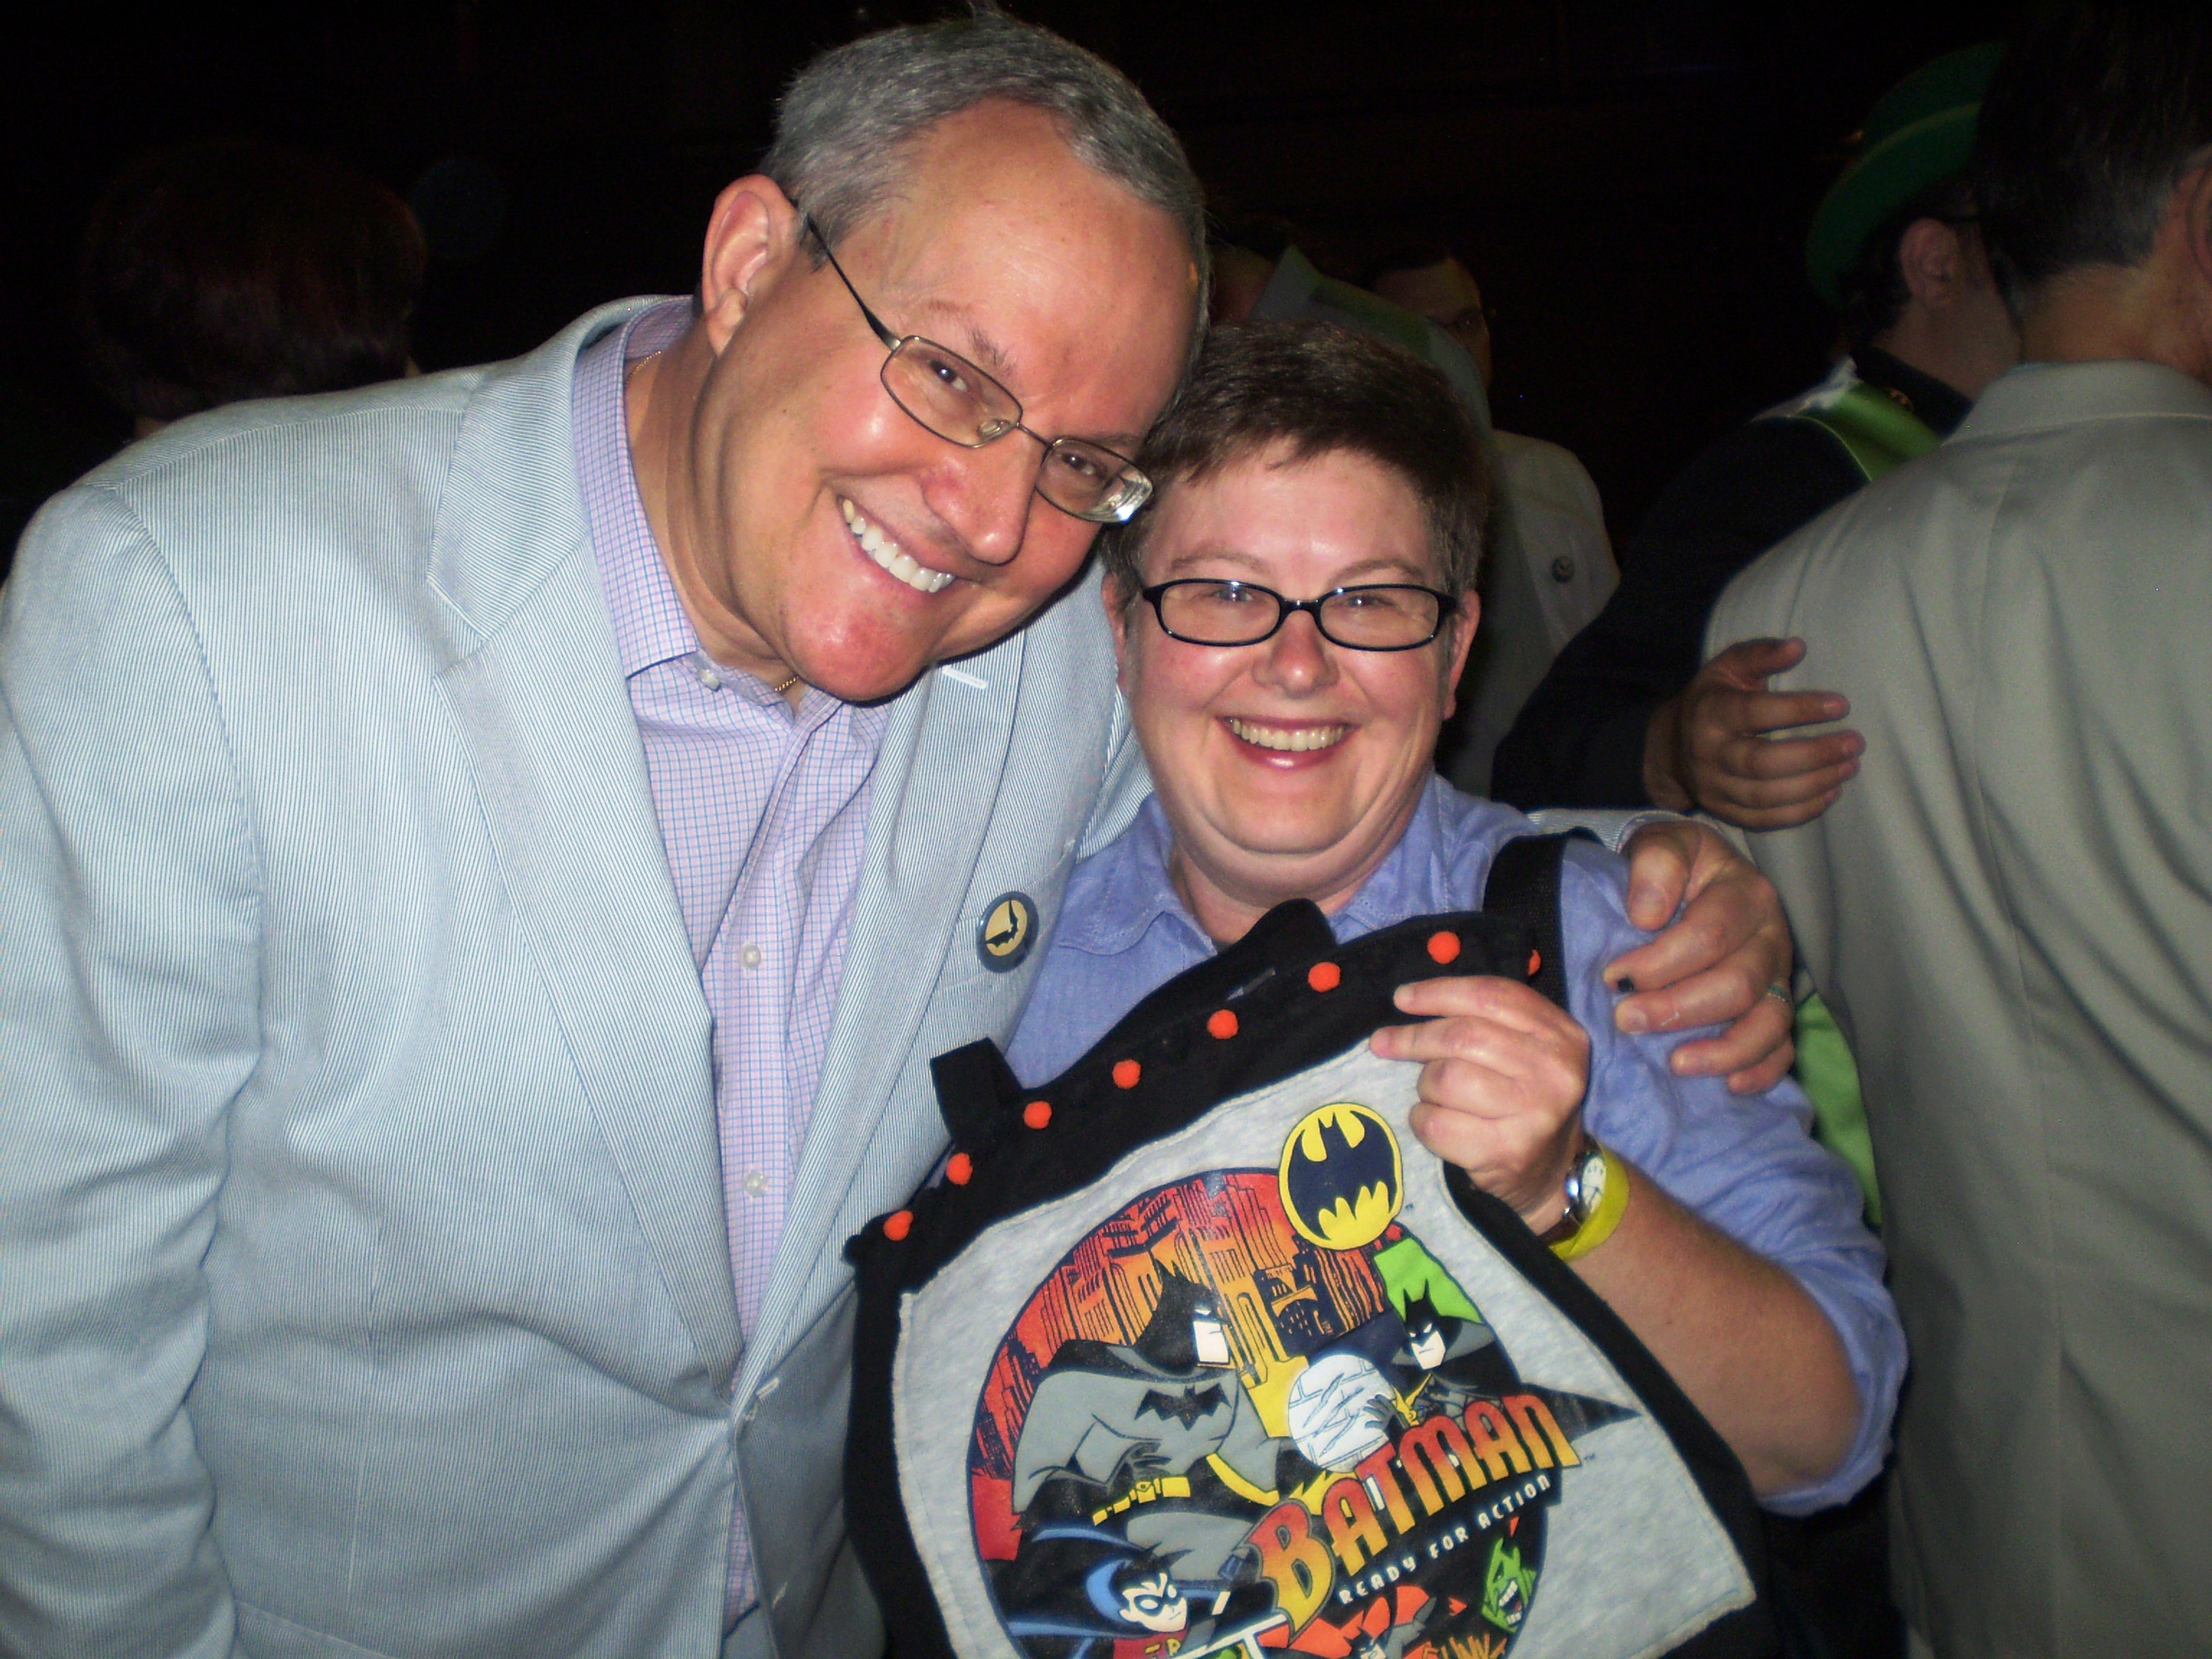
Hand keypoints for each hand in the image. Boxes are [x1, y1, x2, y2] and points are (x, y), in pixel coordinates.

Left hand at [1370, 976, 1588, 1228]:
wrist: (1552, 1172)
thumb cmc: (1525, 1099)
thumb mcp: (1526, 1050)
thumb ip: (1484, 1019)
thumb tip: (1409, 1000)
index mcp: (1561, 1035)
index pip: (1492, 996)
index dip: (1439, 992)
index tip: (1401, 998)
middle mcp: (1555, 1071)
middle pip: (1464, 1036)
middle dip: (1414, 1038)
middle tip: (1384, 1042)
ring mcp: (1535, 1114)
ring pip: (1446, 1079)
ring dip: (1424, 1086)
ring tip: (1432, 1095)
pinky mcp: (1508, 1152)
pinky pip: (1437, 1124)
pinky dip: (1421, 1120)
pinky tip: (1432, 1123)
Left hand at [1607, 819, 1795, 1093]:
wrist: (1694, 875)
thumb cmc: (1674, 865)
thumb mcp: (1662, 843)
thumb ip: (1656, 863)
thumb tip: (1647, 915)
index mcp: (1746, 893)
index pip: (1709, 935)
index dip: (1660, 961)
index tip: (1612, 976)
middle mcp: (1772, 937)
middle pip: (1738, 984)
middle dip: (1679, 1009)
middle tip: (1626, 1020)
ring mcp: (1778, 977)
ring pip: (1769, 1022)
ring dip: (1723, 1050)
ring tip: (1675, 1064)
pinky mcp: (1776, 1007)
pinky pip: (1783, 1046)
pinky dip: (1762, 1070)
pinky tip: (1730, 1086)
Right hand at [1643, 638, 1861, 829]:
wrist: (1673, 746)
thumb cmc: (1713, 699)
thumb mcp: (1729, 668)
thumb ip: (1761, 654)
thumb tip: (1798, 647)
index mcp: (1710, 713)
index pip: (1755, 713)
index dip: (1800, 710)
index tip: (1841, 705)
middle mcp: (1708, 754)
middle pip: (1763, 763)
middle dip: (1815, 755)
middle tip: (1854, 743)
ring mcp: (1714, 787)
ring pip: (1768, 796)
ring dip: (1816, 784)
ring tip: (1849, 767)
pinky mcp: (1724, 811)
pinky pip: (1766, 820)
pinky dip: (1802, 810)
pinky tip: (1830, 792)